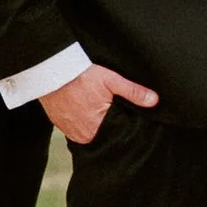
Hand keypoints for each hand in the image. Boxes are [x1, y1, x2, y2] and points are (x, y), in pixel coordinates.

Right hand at [41, 64, 159, 146]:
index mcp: (98, 128)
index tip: (127, 117)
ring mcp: (71, 132)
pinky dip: (83, 123)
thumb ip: (133, 92)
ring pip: (91, 133)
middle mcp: (84, 135)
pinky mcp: (61, 127)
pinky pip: (77, 129)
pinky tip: (86, 111)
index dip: (124, 126)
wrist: (51, 71)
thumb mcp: (111, 80)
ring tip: (98, 110)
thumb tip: (154, 101)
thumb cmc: (81, 75)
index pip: (117, 134)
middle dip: (111, 126)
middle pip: (104, 135)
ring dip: (96, 124)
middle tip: (113, 111)